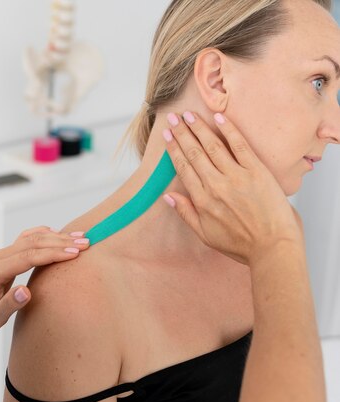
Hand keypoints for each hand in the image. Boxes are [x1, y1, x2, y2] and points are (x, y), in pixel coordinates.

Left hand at [0, 226, 89, 335]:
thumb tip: (26, 291)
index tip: (75, 253)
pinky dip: (45, 235)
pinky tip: (60, 236)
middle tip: (85, 243)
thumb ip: (10, 304)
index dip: (53, 253)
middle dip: (61, 242)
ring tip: (80, 238)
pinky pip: (27, 239)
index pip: (29, 256)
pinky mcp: (6, 255)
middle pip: (33, 243)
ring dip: (56, 237)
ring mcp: (2, 254)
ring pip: (32, 238)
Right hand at [162, 112, 302, 264]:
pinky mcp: (256, 172)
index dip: (173, 149)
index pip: (183, 167)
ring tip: (189, 115)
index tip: (167, 135)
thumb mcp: (205, 234)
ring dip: (199, 129)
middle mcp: (216, 185)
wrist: (273, 247)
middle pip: (194, 153)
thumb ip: (186, 213)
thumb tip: (167, 196)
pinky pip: (240, 146)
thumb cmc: (241, 244)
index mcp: (202, 200)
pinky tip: (219, 119)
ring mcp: (236, 177)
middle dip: (182, 133)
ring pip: (213, 147)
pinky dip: (229, 131)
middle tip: (173, 118)